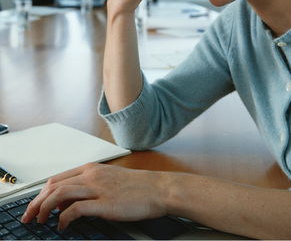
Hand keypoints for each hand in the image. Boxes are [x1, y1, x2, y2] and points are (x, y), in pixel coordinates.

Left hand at [21, 163, 167, 230]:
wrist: (158, 188)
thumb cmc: (136, 186)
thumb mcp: (109, 180)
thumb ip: (88, 186)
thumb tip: (67, 202)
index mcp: (92, 169)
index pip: (57, 178)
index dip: (41, 193)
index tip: (34, 205)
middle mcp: (91, 175)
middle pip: (54, 185)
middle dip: (36, 202)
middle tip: (29, 216)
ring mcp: (98, 188)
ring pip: (60, 194)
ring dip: (45, 209)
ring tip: (40, 221)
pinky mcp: (105, 203)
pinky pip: (76, 209)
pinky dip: (63, 218)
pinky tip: (62, 226)